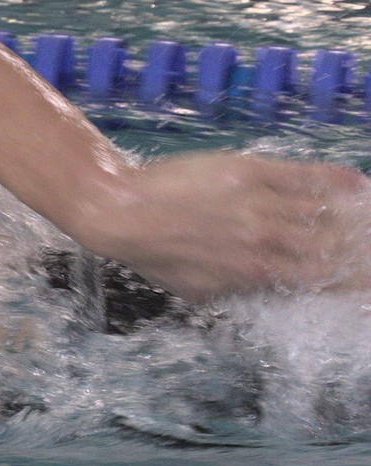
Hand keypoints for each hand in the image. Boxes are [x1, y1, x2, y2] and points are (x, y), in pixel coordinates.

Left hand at [77, 152, 370, 302]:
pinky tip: (357, 182)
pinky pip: (302, 174)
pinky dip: (334, 179)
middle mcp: (266, 238)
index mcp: (256, 272)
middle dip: (364, 251)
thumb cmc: (153, 253)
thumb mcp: (198, 291)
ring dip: (356, 215)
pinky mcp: (249, 171)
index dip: (355, 282)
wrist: (120, 211)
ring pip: (324, 210)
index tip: (369, 284)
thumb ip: (240, 292)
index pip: (322, 279)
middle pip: (334, 246)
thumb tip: (266, 294)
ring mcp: (259, 202)